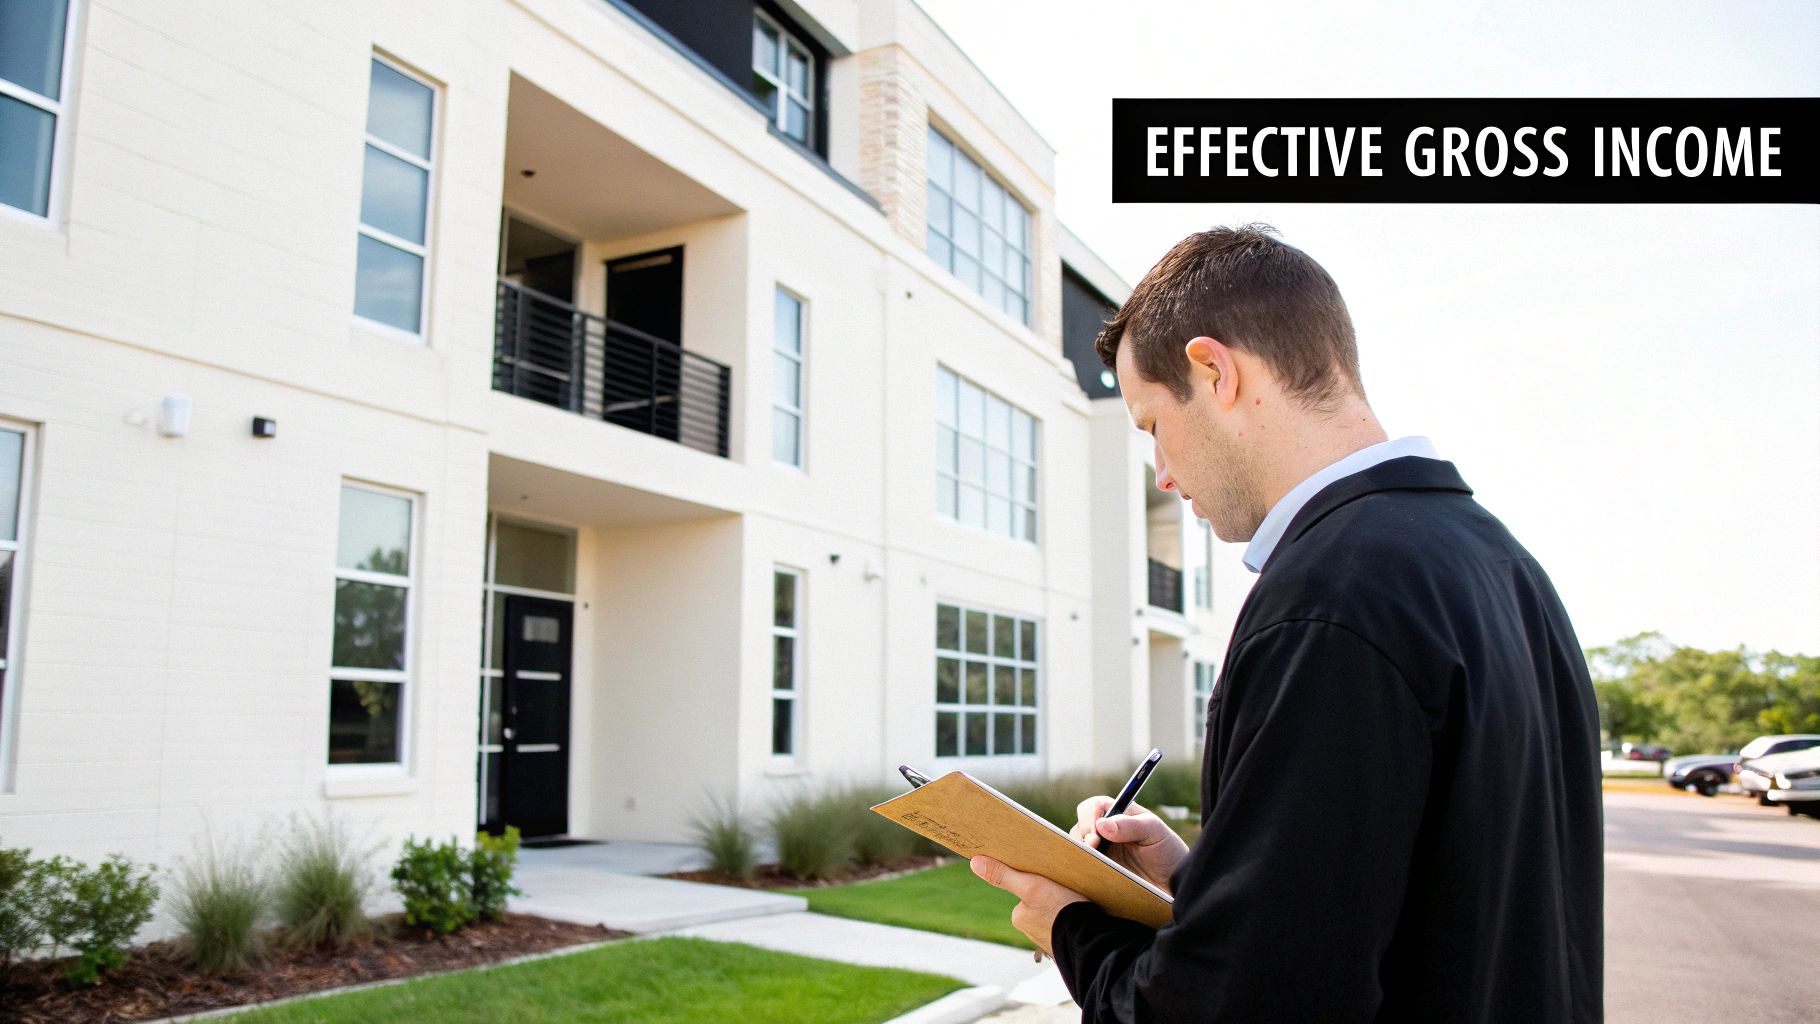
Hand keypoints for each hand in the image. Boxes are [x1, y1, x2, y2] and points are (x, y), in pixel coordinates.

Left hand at [969, 855, 1086, 957]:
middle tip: (1068, 887)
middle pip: (1040, 901)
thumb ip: (1004, 875)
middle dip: (1052, 894)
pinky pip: (1066, 924)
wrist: (1092, 941)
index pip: (1027, 890)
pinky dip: (1072, 918)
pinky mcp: (1066, 943)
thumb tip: (974, 863)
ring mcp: (1049, 938)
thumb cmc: (1060, 910)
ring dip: (1064, 906)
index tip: (1053, 877)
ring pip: (1054, 913)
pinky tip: (1083, 913)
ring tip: (1077, 900)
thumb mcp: (1032, 886)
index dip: (1039, 881)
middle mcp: (1031, 930)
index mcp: (1020, 917)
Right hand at [1070, 797, 1188, 895]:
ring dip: (1082, 852)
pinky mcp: (1099, 871)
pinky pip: (1083, 867)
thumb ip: (1130, 825)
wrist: (1175, 886)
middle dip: (1084, 834)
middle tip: (1094, 846)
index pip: (1095, 806)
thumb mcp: (1155, 833)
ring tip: (1096, 861)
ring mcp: (1101, 852)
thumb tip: (1101, 824)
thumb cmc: (1168, 853)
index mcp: (1120, 815)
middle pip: (1081, 825)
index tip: (1096, 829)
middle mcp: (1106, 832)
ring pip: (1078, 846)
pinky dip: (1083, 867)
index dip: (1091, 815)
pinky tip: (1092, 872)